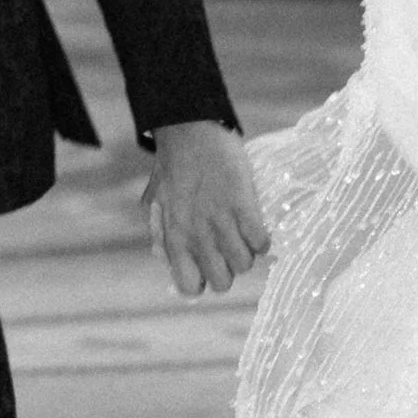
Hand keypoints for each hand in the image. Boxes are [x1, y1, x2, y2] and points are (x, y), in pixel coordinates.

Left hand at [143, 122, 271, 299]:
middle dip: (228, 270)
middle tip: (228, 250)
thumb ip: (159, 234)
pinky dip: (262, 239)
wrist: (189, 130)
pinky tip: (255, 225)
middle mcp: (198, 236)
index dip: (201, 281)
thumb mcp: (155, 202)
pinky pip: (261, 242)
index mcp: (174, 238)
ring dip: (246, 254)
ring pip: (244, 265)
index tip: (207, 266)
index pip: (190, 286)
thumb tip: (164, 258)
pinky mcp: (243, 205)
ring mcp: (222, 222)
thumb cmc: (172, 166)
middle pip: (222, 283)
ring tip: (242, 236)